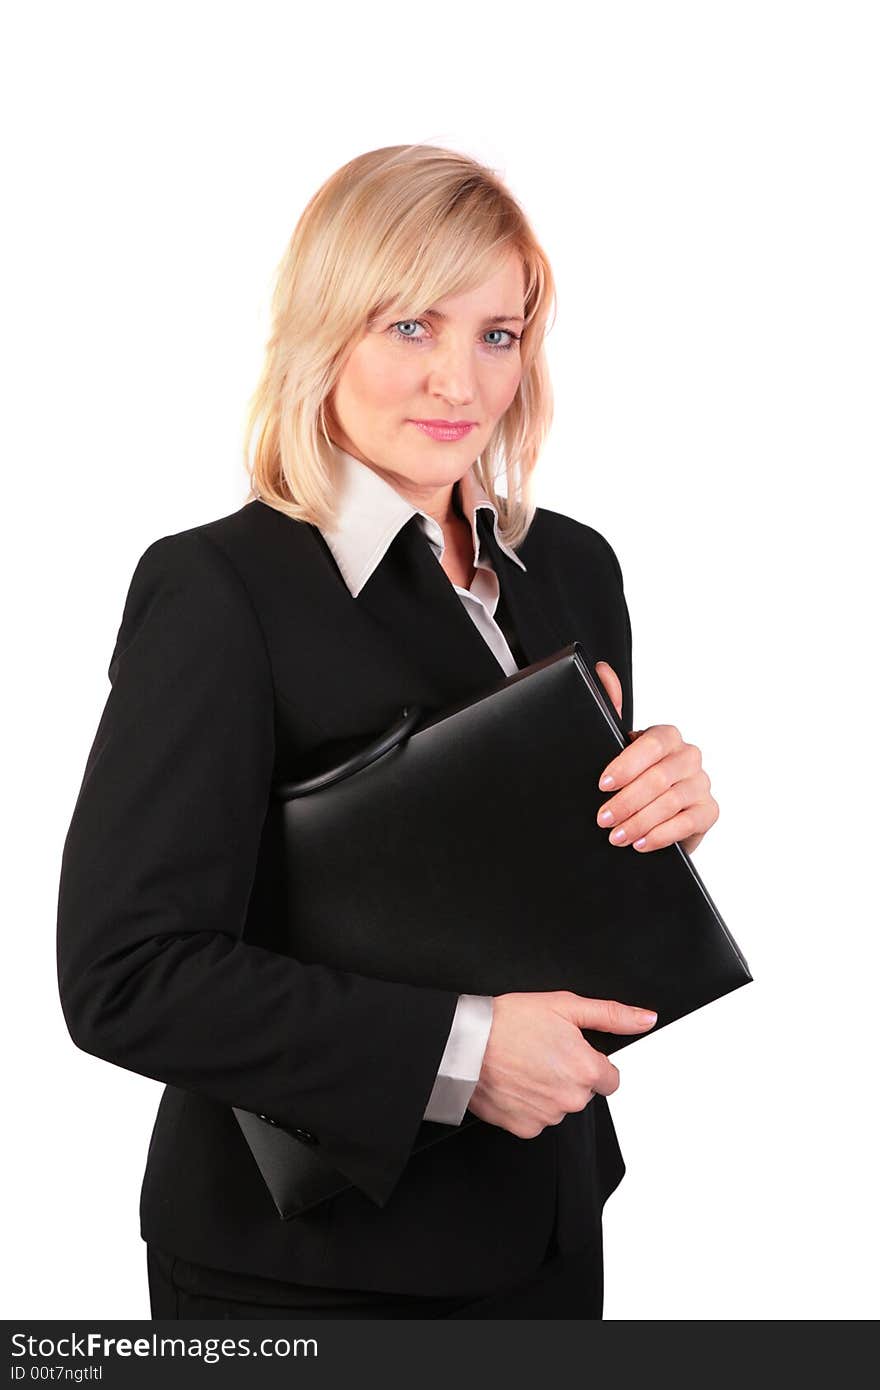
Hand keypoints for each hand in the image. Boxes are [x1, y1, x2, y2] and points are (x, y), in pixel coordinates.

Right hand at [467, 992, 656, 1137]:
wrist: (465, 1043)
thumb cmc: (510, 1021)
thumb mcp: (565, 1005)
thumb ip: (611, 1015)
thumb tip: (646, 1019)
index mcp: (587, 1070)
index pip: (610, 1078)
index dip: (590, 1062)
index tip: (569, 1051)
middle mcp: (572, 1099)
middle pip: (584, 1091)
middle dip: (569, 1075)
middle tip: (541, 1052)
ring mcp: (549, 1117)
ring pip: (560, 1105)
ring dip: (548, 1090)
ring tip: (523, 1065)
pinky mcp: (526, 1128)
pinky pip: (537, 1119)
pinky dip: (528, 1104)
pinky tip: (514, 1082)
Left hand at [593, 660, 718, 855]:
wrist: (651, 817)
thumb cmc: (631, 779)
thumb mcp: (616, 747)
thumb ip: (609, 708)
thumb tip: (600, 670)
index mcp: (667, 737)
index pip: (654, 743)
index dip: (627, 764)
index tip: (603, 784)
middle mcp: (688, 756)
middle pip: (660, 777)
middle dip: (627, 801)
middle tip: (602, 819)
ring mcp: (701, 784)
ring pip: (672, 802)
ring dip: (640, 822)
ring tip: (615, 836)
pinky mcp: (709, 812)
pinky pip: (687, 823)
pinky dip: (660, 835)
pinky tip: (640, 843)